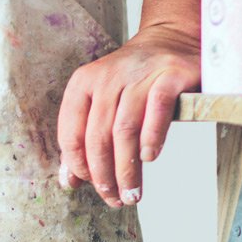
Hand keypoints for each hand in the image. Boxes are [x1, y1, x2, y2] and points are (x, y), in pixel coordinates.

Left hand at [55, 24, 200, 206]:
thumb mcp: (102, 105)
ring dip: (127, 168)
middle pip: (98, 136)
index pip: (71, 133)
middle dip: (105, 176)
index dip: (79, 166)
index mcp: (83, 84)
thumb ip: (84, 140)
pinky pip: (156, 109)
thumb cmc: (134, 82)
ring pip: (125, 129)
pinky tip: (149, 158)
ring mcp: (139, 74)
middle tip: (116, 200)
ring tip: (133, 193)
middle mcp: (108, 77)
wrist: (171, 41)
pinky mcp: (170, 75)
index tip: (93, 188)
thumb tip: (69, 181)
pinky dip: (151, 137)